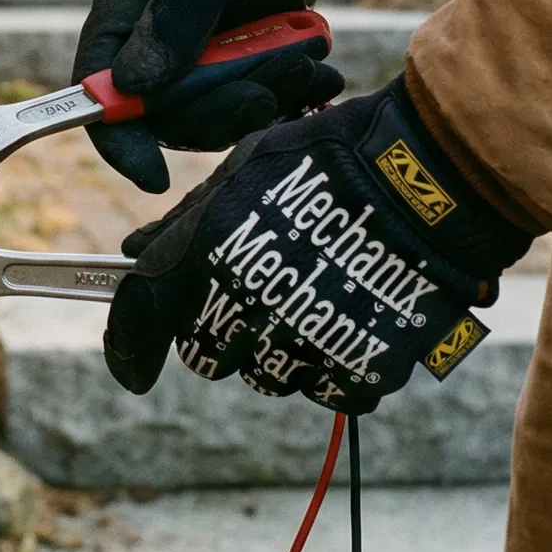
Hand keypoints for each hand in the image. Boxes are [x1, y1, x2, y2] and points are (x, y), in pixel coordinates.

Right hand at [73, 0, 369, 189]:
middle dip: (221, 109)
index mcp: (122, 14)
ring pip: (213, 119)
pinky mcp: (236, 72)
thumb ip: (173, 20)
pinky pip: (250, 110)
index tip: (152, 175)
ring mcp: (194, 63)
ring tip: (305, 60)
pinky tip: (317, 69)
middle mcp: (149, 46)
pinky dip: (287, 98)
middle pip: (163, 117)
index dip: (117, 139)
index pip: (97, 91)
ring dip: (263, 98)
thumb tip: (133, 88)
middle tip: (274, 82)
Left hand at [102, 77, 530, 412]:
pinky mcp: (359, 374)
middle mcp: (249, 311)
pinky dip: (330, 361)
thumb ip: (181, 227)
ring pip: (265, 376)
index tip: (130, 366)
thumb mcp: (240, 175)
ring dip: (274, 346)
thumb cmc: (323, 164)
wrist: (424, 183)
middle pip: (207, 356)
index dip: (127, 349)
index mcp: (208, 257)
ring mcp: (307, 348)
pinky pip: (325, 387)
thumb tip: (132, 255)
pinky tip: (349, 311)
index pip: (141, 324)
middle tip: (253, 290)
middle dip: (217, 331)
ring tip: (312, 289)